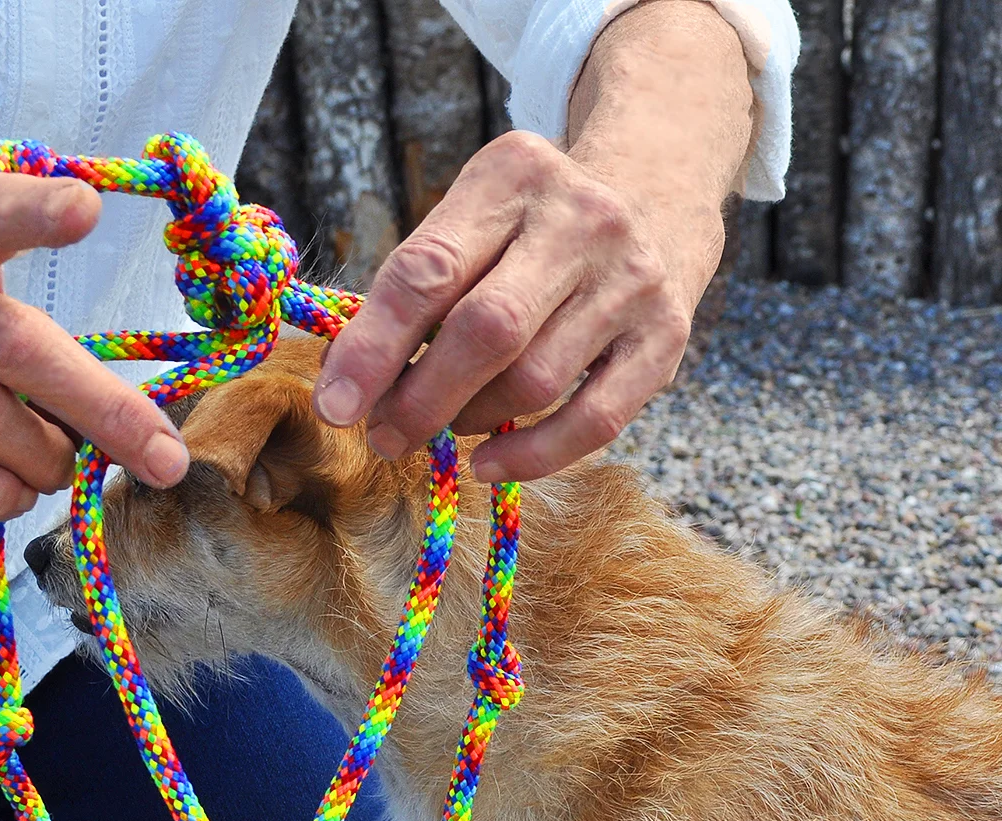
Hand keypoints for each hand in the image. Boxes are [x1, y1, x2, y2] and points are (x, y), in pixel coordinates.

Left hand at [310, 0, 754, 481]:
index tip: (336, 405)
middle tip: (385, 435)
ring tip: (447, 426)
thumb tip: (358, 384)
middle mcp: (580, 219)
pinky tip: (491, 463)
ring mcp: (631, 279)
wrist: (659, 192)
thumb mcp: (480, 214)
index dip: (374, 347)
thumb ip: (424, 282)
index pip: (427, 270)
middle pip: (485, 330)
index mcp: (512, 175)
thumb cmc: (537, 222)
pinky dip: (534, 456)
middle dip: (422, 398)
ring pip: (535, 381)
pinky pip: (595, 421)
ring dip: (474, 420)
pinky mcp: (665, 338)